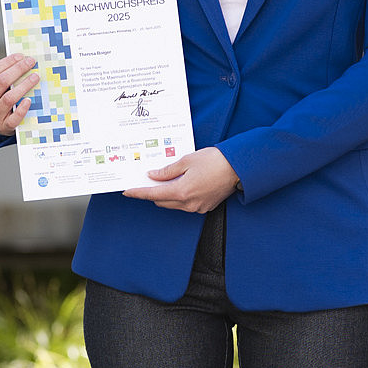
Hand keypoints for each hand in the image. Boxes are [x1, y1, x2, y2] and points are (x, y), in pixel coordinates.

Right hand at [0, 54, 39, 135]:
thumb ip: (2, 76)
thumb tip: (21, 59)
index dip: (7, 62)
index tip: (21, 56)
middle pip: (1, 82)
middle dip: (18, 69)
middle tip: (31, 62)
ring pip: (9, 98)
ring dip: (24, 85)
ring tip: (35, 77)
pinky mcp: (3, 127)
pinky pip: (14, 117)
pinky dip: (22, 108)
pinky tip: (29, 100)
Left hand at [123, 147, 240, 212]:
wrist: (239, 167)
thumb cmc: (215, 161)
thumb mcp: (187, 160)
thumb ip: (168, 171)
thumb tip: (154, 176)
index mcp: (181, 191)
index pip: (152, 194)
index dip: (138, 193)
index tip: (128, 192)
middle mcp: (188, 203)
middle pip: (161, 201)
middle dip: (153, 192)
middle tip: (149, 180)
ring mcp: (197, 207)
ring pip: (174, 204)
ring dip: (167, 195)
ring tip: (169, 180)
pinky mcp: (206, 207)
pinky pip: (186, 205)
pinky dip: (181, 196)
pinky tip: (184, 184)